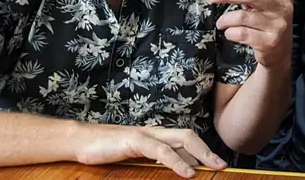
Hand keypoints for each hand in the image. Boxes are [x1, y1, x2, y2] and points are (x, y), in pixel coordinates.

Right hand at [75, 123, 226, 177]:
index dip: (202, 152)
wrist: (81, 141)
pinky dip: (176, 161)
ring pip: (181, 139)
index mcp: (156, 136)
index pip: (185, 141)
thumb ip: (152, 161)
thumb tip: (173, 170)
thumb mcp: (133, 158)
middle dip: (208, 151)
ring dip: (200, 154)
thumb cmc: (106, 150)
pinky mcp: (135, 140)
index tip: (216, 164)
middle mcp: (155, 132)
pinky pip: (161, 150)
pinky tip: (187, 173)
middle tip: (223, 166)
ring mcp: (146, 134)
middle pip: (189, 136)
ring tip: (213, 168)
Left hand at [208, 0, 292, 70]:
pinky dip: (230, 32)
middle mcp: (283, 8)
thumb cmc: (269, 24)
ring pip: (242, 16)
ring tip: (221, 22)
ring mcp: (277, 26)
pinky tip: (230, 33)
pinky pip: (241, 33)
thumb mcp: (270, 5)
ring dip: (225, 19)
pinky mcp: (269, 42)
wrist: (279, 52)